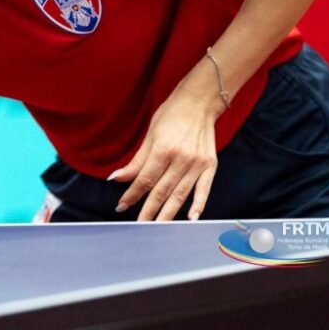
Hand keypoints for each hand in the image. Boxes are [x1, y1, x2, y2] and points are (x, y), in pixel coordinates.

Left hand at [108, 87, 218, 220]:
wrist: (199, 102)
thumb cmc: (170, 115)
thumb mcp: (150, 134)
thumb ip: (136, 160)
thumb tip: (117, 178)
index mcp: (163, 150)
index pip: (144, 180)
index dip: (132, 195)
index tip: (121, 206)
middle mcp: (181, 159)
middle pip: (161, 191)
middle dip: (148, 210)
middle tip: (138, 225)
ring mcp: (197, 163)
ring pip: (180, 195)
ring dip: (168, 213)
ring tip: (158, 227)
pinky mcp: (211, 165)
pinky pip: (204, 190)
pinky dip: (198, 205)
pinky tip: (190, 219)